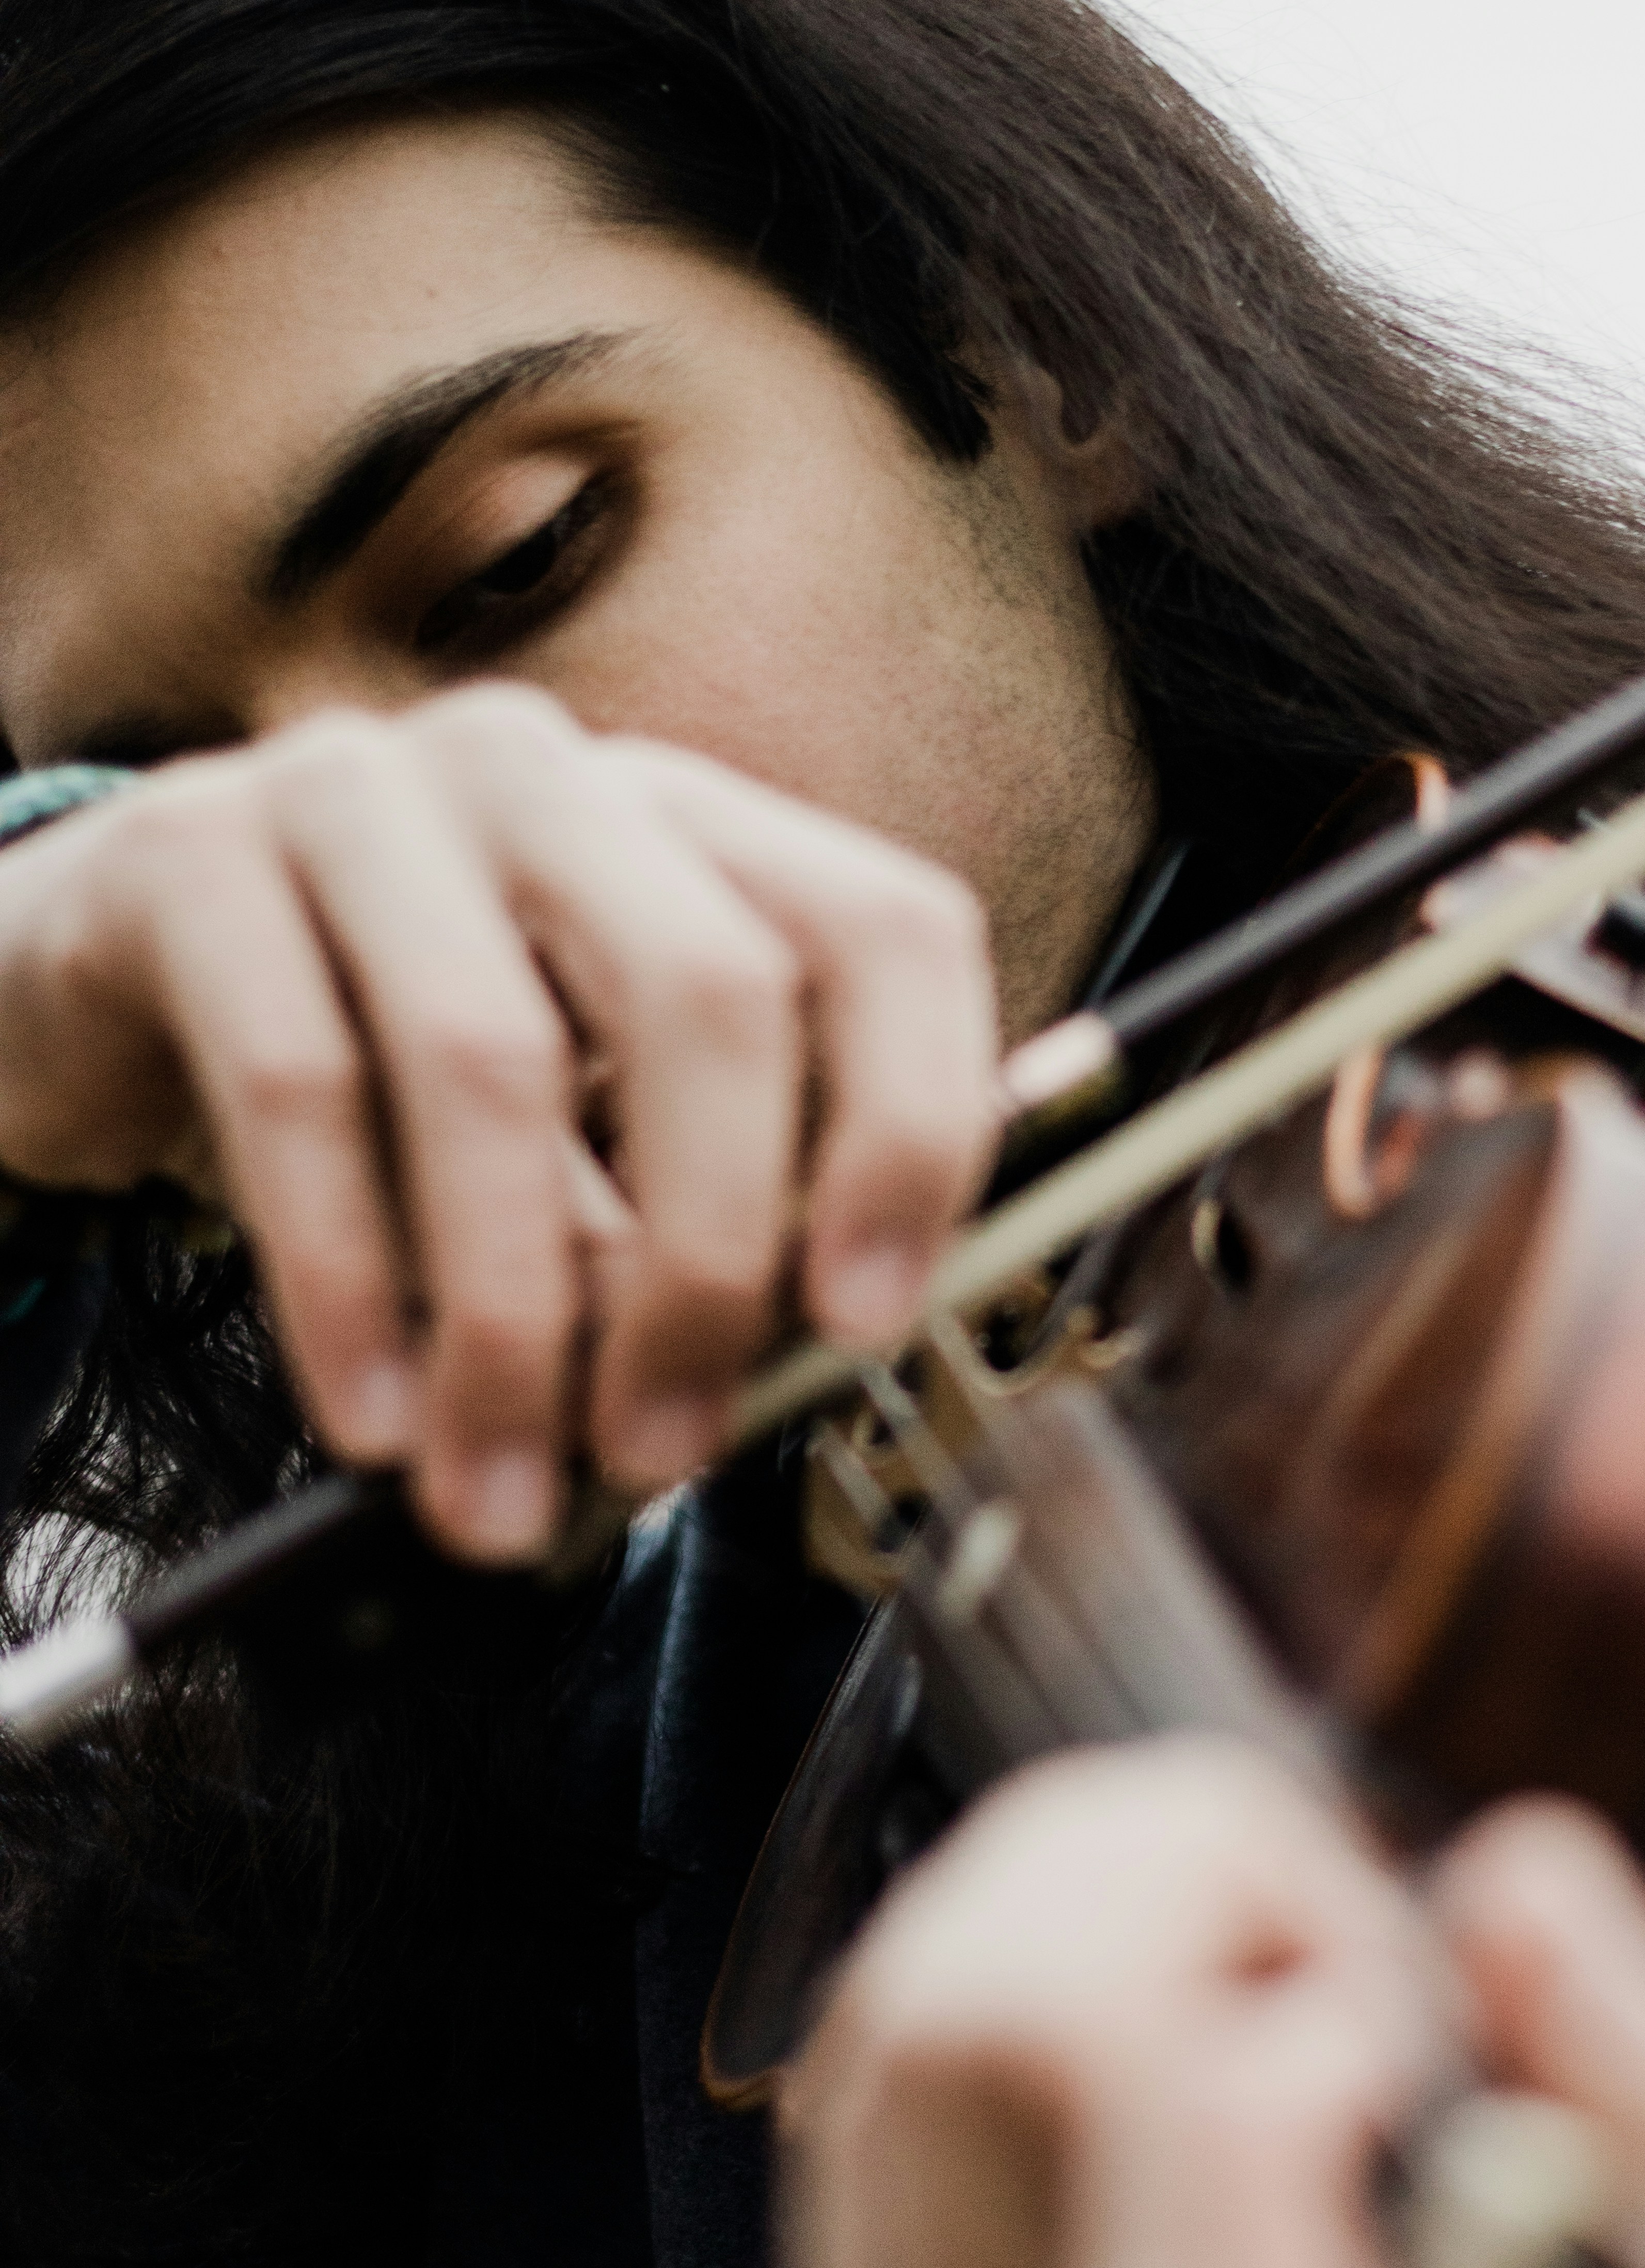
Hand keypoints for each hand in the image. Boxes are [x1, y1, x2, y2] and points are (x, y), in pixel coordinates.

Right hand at [0, 687, 996, 1555]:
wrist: (109, 978)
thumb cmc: (378, 1064)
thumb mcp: (564, 1128)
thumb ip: (678, 1212)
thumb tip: (758, 1370)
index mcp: (686, 829)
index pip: (887, 931)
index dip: (912, 1128)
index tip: (868, 1318)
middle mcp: (548, 780)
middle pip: (710, 991)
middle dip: (705, 1258)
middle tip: (665, 1446)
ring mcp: (365, 793)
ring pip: (492, 1057)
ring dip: (516, 1318)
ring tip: (502, 1487)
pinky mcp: (192, 858)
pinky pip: (300, 1090)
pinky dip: (349, 1284)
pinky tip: (376, 1417)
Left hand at [780, 1743, 1644, 2267]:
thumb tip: (1503, 1886)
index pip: (1197, 2067)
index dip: (1309, 1938)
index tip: (1392, 1986)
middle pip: (965, 2024)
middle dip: (1131, 1863)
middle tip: (1267, 1910)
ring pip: (865, 2079)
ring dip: (1030, 1930)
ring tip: (1188, 1976)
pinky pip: (836, 2200)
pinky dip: (954, 2067)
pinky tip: (1088, 2089)